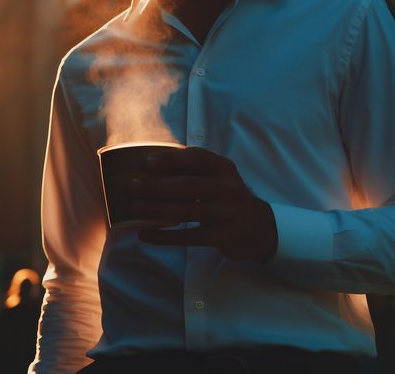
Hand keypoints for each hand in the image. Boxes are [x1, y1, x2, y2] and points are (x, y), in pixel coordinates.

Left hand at [129, 146, 277, 262]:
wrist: (262, 228)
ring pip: (186, 211)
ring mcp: (227, 214)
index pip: (197, 158)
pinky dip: (164, 237)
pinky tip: (146, 235)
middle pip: (187, 185)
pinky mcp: (223, 236)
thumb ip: (196, 171)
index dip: (171, 159)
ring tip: (135, 208)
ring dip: (156, 210)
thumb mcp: (221, 179)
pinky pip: (188, 237)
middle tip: (132, 186)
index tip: (147, 163)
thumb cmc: (230, 199)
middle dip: (156, 186)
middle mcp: (228, 189)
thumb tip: (151, 170)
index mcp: (225, 169)